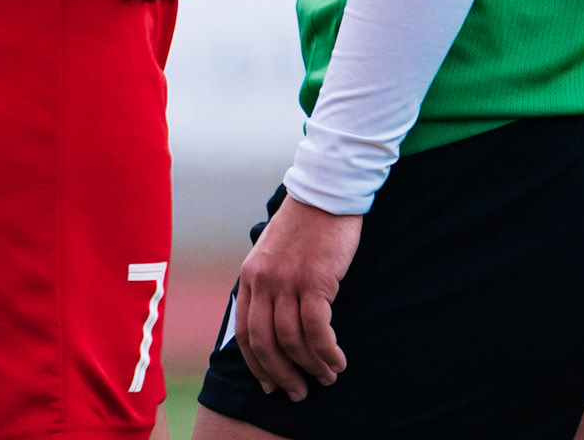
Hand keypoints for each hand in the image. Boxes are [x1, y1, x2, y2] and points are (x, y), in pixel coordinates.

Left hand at [235, 192, 361, 400]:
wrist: (327, 190)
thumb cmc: (304, 224)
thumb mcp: (272, 252)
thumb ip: (268, 283)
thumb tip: (272, 323)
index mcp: (250, 275)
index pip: (245, 332)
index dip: (257, 365)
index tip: (270, 385)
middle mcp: (263, 280)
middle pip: (265, 343)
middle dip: (281, 375)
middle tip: (298, 393)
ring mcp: (288, 280)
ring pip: (292, 341)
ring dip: (310, 367)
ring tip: (326, 377)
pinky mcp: (315, 279)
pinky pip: (318, 330)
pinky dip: (327, 352)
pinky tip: (337, 360)